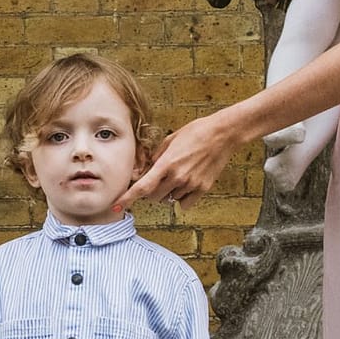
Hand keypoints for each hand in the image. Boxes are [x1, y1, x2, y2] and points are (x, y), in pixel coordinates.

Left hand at [115, 113, 242, 210]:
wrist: (222, 134)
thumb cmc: (196, 132)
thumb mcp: (170, 140)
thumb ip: (156, 158)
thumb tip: (144, 170)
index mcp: (167, 164)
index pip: (142, 187)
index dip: (128, 198)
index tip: (117, 206)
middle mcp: (178, 177)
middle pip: (154, 196)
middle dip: (152, 191)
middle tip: (159, 179)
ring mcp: (191, 184)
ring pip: (170, 199)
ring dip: (169, 192)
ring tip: (180, 174)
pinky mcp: (203, 189)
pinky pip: (185, 203)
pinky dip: (182, 198)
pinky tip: (188, 184)